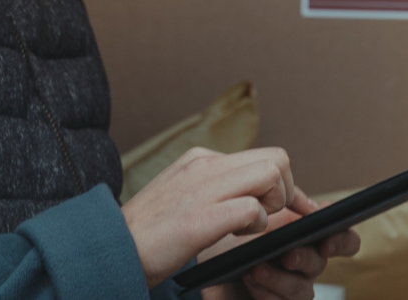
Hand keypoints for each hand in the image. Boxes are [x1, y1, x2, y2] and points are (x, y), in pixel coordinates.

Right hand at [121, 147, 302, 287]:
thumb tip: (258, 197)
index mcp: (201, 160)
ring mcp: (201, 189)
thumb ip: (220, 190)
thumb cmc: (151, 234)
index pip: (266, 156)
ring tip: (250, 225)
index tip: (297, 206)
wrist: (110, 251)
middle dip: (286, 191)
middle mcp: (204, 166)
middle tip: (268, 216)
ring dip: (273, 204)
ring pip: (271, 175)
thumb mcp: (187, 198)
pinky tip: (238, 235)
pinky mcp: (198, 218)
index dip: (288, 185)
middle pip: (278, 159)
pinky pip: (252, 209)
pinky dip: (256, 224)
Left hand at [199, 190, 361, 299]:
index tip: (326, 241)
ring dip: (279, 278)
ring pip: (303, 289)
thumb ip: (283, 204)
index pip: (343, 238)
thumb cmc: (230, 238)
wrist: (201, 263)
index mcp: (306, 237)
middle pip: (322, 263)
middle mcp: (304, 263)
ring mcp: (290, 287)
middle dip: (305, 258)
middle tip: (287, 255)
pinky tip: (248, 279)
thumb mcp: (254, 212)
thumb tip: (313, 205)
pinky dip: (266, 292)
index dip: (342, 240)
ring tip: (255, 267)